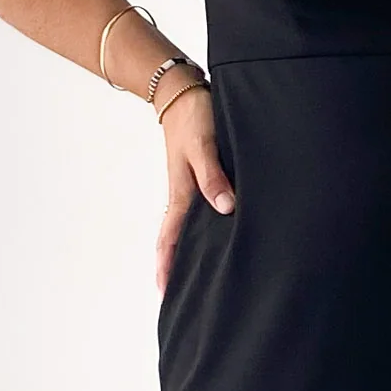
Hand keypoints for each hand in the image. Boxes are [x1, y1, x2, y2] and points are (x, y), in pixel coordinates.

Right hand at [154, 83, 233, 293]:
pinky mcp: (200, 178)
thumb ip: (213, 177)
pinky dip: (202, 231)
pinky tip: (216, 236)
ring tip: (199, 278)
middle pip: (177, 242)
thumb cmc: (193, 116)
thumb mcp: (204, 146)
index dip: (168, 267)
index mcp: (181, 194)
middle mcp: (184, 196)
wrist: (182, 91)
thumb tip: (225, 208)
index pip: (170, 239)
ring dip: (190, 252)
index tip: (165, 294)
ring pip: (189, 229)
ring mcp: (190, 189)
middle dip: (178, 270)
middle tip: (182, 299)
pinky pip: (199, 213)